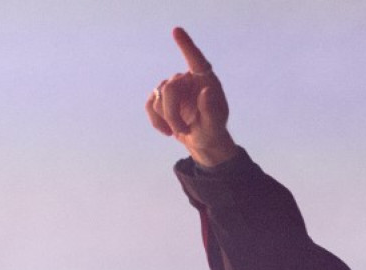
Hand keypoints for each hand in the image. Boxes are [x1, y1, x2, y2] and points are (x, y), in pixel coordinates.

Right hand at [145, 27, 237, 167]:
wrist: (204, 141)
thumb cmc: (213, 131)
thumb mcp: (216, 126)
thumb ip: (212, 110)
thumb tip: (206, 91)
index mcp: (206, 80)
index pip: (196, 60)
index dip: (186, 46)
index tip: (176, 31)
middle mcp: (188, 79)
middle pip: (169, 88)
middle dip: (172, 114)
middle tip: (182, 131)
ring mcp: (172, 86)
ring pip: (158, 99)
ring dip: (168, 120)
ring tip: (181, 132)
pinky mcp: (160, 97)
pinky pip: (150, 105)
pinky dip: (156, 121)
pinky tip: (167, 131)